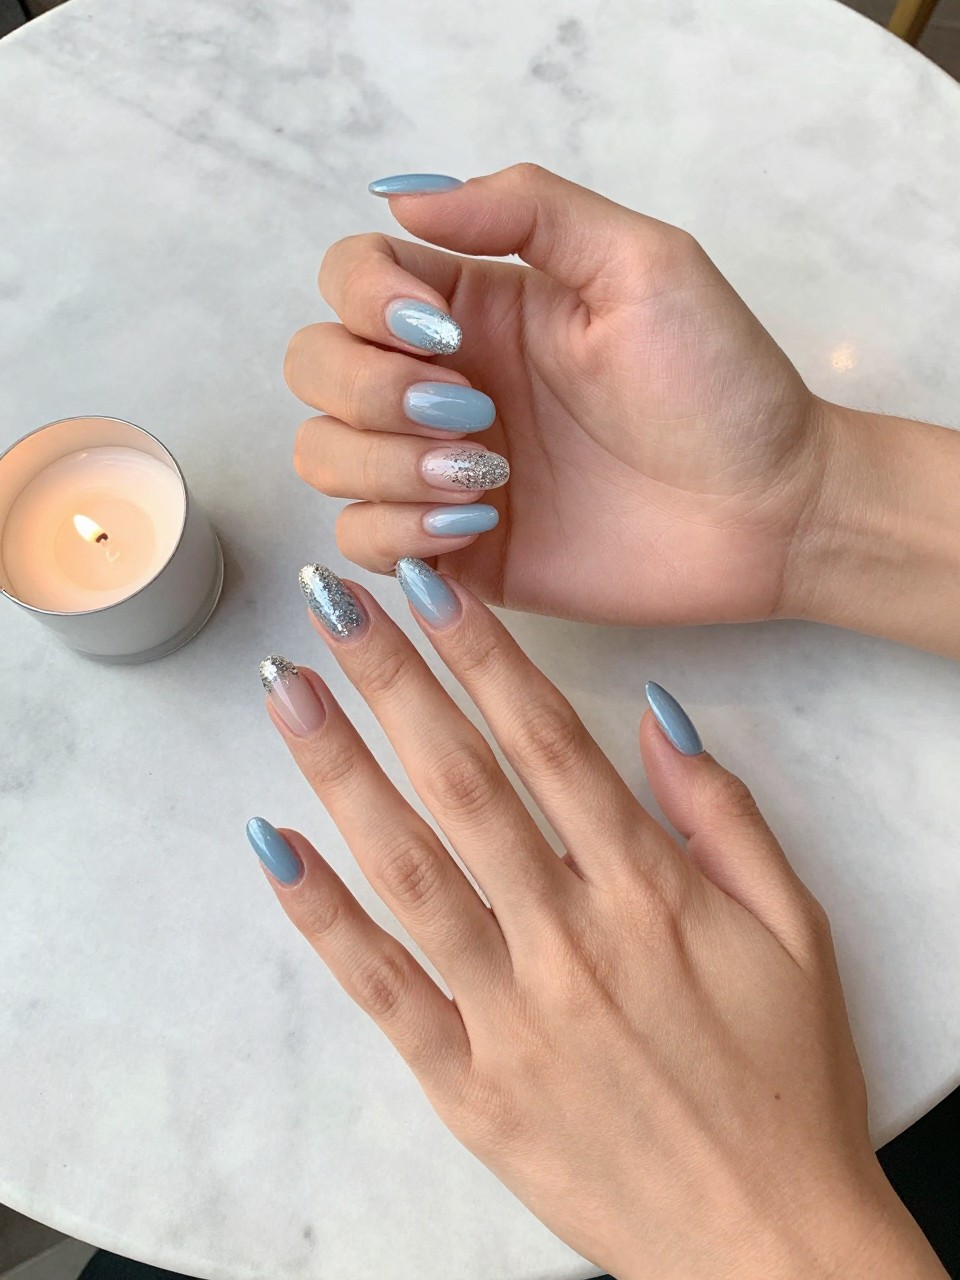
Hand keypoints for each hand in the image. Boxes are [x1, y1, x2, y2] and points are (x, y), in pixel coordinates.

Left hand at [248, 561, 944, 1278]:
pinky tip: (275, 844)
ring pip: (408, 869)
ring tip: (287, 693)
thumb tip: (657, 712)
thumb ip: (725, 814)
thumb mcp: (796, 928)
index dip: (482, 652)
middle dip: (392, 680)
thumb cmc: (789, 1080)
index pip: (549, 740)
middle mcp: (571, 938)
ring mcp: (510, 1014)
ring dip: (340, 772)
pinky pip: (381, 988)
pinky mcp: (468, 1085)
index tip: (428, 585)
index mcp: (650, 890)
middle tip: (332, 602)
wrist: (771, 1245)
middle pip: (463, 783)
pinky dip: (322, 916)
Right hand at [284, 163, 821, 627]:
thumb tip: (402, 195)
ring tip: (483, 479)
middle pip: (315, 366)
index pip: (350, 277)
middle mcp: (443, 383)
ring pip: (323, 453)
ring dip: (382, 464)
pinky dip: (394, 531)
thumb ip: (528, 210)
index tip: (444, 333)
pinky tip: (477, 523)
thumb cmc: (720, 385)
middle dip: (369, 390)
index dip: (367, 301)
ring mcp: (442, 469)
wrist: (766, 512)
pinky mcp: (457, 548)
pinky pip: (361, 539)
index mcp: (477, 308)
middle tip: (471, 412)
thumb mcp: (642, 262)